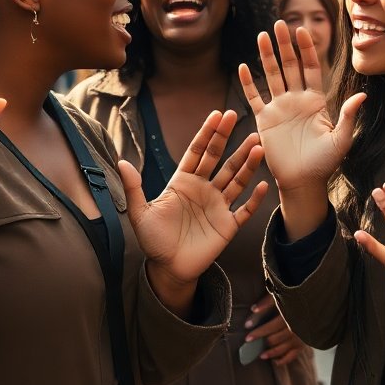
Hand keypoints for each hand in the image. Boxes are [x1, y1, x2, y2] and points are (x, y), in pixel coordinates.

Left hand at [121, 110, 268, 308]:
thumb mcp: (140, 213)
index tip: (216, 115)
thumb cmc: (153, 240)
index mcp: (183, 182)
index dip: (207, 133)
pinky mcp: (227, 226)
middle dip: (228, 139)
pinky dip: (254, 198)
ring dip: (246, 163)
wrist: (167, 269)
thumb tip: (121, 162)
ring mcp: (217, 206)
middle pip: (218, 159)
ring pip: (235, 180)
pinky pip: (244, 210)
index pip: (198, 152)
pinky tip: (262, 184)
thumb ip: (133, 188)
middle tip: (237, 116)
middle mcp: (203, 190)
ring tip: (258, 145)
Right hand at [239, 21, 365, 196]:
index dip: (306, 49)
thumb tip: (362, 95)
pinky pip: (254, 98)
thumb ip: (348, 116)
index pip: (311, 68)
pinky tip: (243, 67)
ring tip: (261, 36)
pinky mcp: (264, 120)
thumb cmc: (325, 163)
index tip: (302, 30)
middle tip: (279, 23)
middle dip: (284, 45)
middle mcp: (296, 100)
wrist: (303, 182)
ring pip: (271, 75)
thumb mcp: (341, 139)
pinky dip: (248, 83)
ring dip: (266, 56)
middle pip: (289, 66)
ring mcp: (279, 108)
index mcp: (315, 101)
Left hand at [245, 293, 308, 364]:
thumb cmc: (293, 300)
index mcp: (289, 317)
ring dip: (271, 353)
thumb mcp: (280, 296)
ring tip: (261, 355)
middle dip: (262, 342)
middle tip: (251, 346)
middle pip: (276, 339)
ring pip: (283, 349)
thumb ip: (267, 302)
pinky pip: (292, 355)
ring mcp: (300, 338)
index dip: (259, 332)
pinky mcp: (303, 344)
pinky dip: (284, 360)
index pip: (271, 327)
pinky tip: (274, 361)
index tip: (247, 337)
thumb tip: (253, 309)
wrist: (313, 304)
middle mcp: (295, 329)